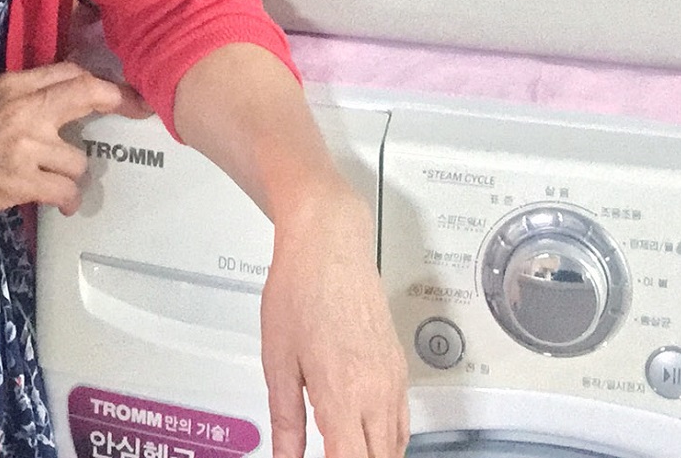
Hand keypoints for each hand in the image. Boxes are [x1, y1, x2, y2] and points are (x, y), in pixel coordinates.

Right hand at [0, 63, 142, 217]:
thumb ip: (15, 98)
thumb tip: (47, 103)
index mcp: (11, 86)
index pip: (69, 72)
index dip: (102, 82)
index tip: (123, 90)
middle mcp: (24, 109)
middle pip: (87, 95)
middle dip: (117, 104)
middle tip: (134, 112)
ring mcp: (24, 146)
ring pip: (79, 159)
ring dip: (74, 174)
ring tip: (61, 183)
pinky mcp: (18, 183)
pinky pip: (65, 191)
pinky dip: (67, 201)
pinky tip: (62, 205)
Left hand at [260, 185, 409, 457]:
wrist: (330, 244)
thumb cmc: (300, 290)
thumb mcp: (278, 360)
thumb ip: (285, 419)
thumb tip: (284, 455)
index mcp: (343, 395)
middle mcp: (376, 393)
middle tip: (331, 453)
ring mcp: (393, 380)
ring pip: (396, 445)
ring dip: (375, 456)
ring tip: (346, 450)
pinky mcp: (399, 367)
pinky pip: (402, 421)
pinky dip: (388, 440)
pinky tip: (366, 438)